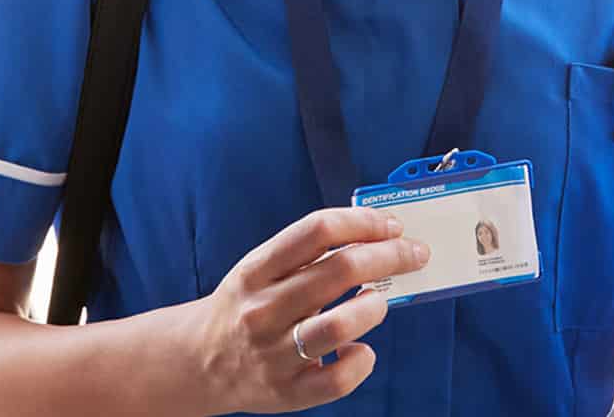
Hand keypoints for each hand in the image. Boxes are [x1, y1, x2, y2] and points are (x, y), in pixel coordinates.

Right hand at [183, 207, 428, 413]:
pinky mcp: (287, 392)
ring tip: (379, 302)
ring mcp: (274, 354)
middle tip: (413, 254)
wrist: (200, 361)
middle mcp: (263, 309)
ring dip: (373, 307)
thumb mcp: (259, 270)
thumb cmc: (243, 307)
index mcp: (256, 270)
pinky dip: (361, 362)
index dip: (363, 222)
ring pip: (339, 327)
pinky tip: (360, 350)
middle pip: (339, 271)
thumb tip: (373, 237)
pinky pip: (338, 380)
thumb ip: (306, 255)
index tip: (391, 225)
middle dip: (389, 256)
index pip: (316, 231)